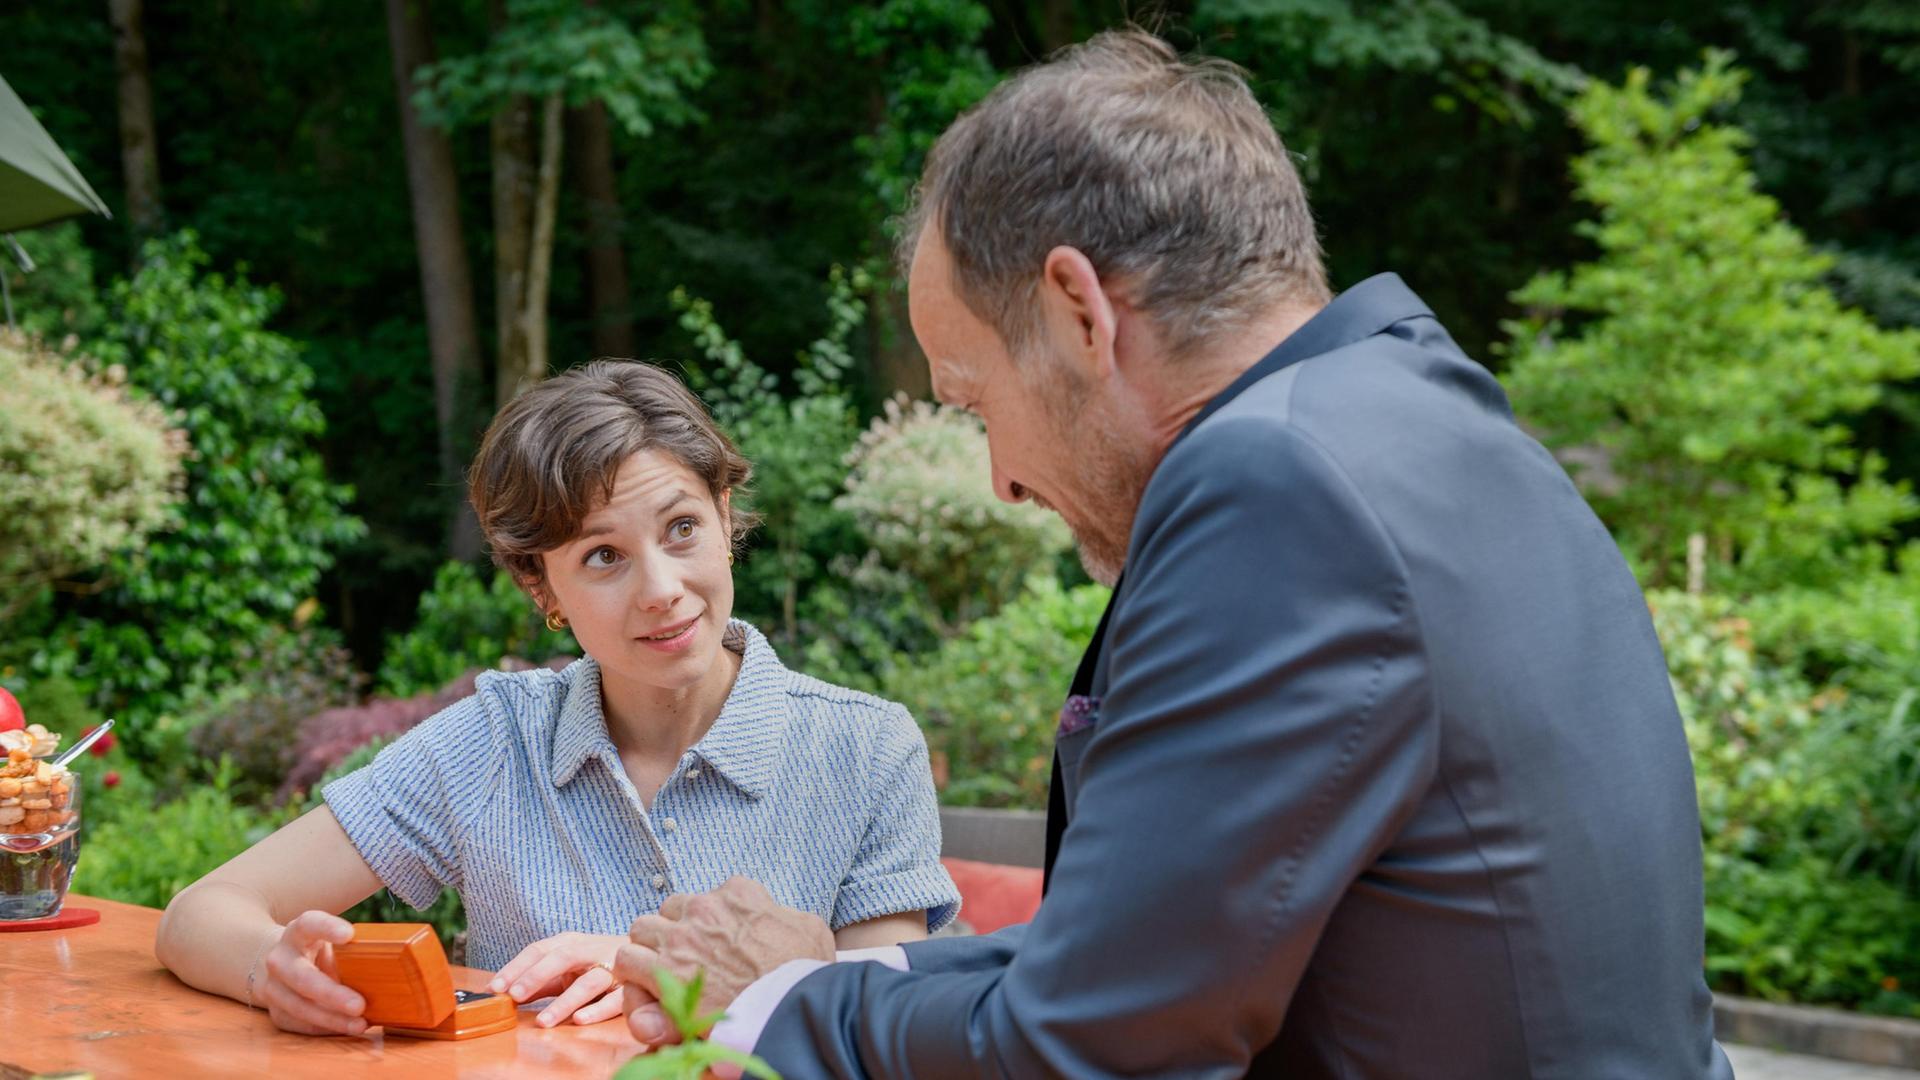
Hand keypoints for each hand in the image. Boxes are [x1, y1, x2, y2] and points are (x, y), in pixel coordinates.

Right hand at [256, 911, 366, 1035]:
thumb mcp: (331, 941)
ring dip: (331, 1019)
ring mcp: (272, 987)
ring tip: (360, 1024)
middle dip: (331, 994)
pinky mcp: (276, 1011)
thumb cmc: (319, 950)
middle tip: (359, 1005)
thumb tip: (399, 963)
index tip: (349, 934)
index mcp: (298, 932)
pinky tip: (346, 1029)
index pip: (309, 924)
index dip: (327, 928)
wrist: (282, 964)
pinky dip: (325, 1028)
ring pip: (299, 1007)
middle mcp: (280, 958)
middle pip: (302, 977)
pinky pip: (300, 1024)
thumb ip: (354, 949)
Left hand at [488, 932, 626, 1026]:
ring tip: (544, 1021)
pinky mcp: (630, 988)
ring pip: (588, 983)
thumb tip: (507, 994)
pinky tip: (580, 1020)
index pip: (539, 950)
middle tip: (515, 995)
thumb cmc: (600, 962)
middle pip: (562, 957)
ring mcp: (613, 969)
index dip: (516, 967)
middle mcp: (592, 951)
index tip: (495, 986)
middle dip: (536, 975)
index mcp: (572, 943)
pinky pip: (615, 1000)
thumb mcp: (569, 966)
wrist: (650, 954)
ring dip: (565, 1002)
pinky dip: (598, 1010)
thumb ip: (542, 980)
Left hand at [615, 877, 834, 1046]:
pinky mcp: (664, 969)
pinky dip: (633, 975)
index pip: (708, 897)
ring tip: (661, 974)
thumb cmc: (806, 971)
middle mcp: (704, 907)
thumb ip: (785, 914)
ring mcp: (681, 936)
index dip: (707, 923)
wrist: (792, 1006)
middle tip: (684, 959)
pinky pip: (627, 961)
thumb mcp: (809, 929)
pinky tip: (648, 989)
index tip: (716, 945)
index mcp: (738, 893)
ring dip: (649, 949)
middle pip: (669, 910)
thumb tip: (776, 915)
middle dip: (673, 931)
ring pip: (642, 929)